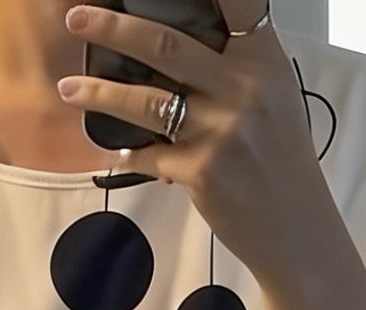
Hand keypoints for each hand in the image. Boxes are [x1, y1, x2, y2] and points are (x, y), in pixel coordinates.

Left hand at [59, 3, 329, 281]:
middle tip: (75, 19)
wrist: (296, 229)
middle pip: (166, 44)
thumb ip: (239, 63)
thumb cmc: (281, 159)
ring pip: (145, 101)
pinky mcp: (201, 172)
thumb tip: (181, 38)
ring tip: (69, 88)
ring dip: (100, 93)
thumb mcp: (275, 97)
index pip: (236, 2)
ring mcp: (221, 132)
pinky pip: (150, 155)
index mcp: (263, 61)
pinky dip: (130, 153)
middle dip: (113, 28)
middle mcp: (243, 89)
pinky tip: (120, 151)